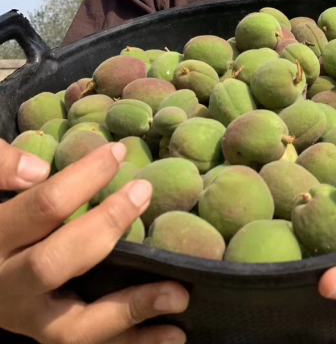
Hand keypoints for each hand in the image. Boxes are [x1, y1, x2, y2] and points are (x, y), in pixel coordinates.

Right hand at [0, 139, 188, 343]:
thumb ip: (1, 168)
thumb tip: (36, 169)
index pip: (41, 207)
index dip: (82, 177)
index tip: (118, 151)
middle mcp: (7, 287)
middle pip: (52, 264)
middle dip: (103, 227)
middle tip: (143, 192)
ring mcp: (28, 321)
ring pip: (74, 328)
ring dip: (130, 309)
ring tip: (178, 294)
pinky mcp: (50, 339)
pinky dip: (134, 343)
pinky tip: (174, 334)